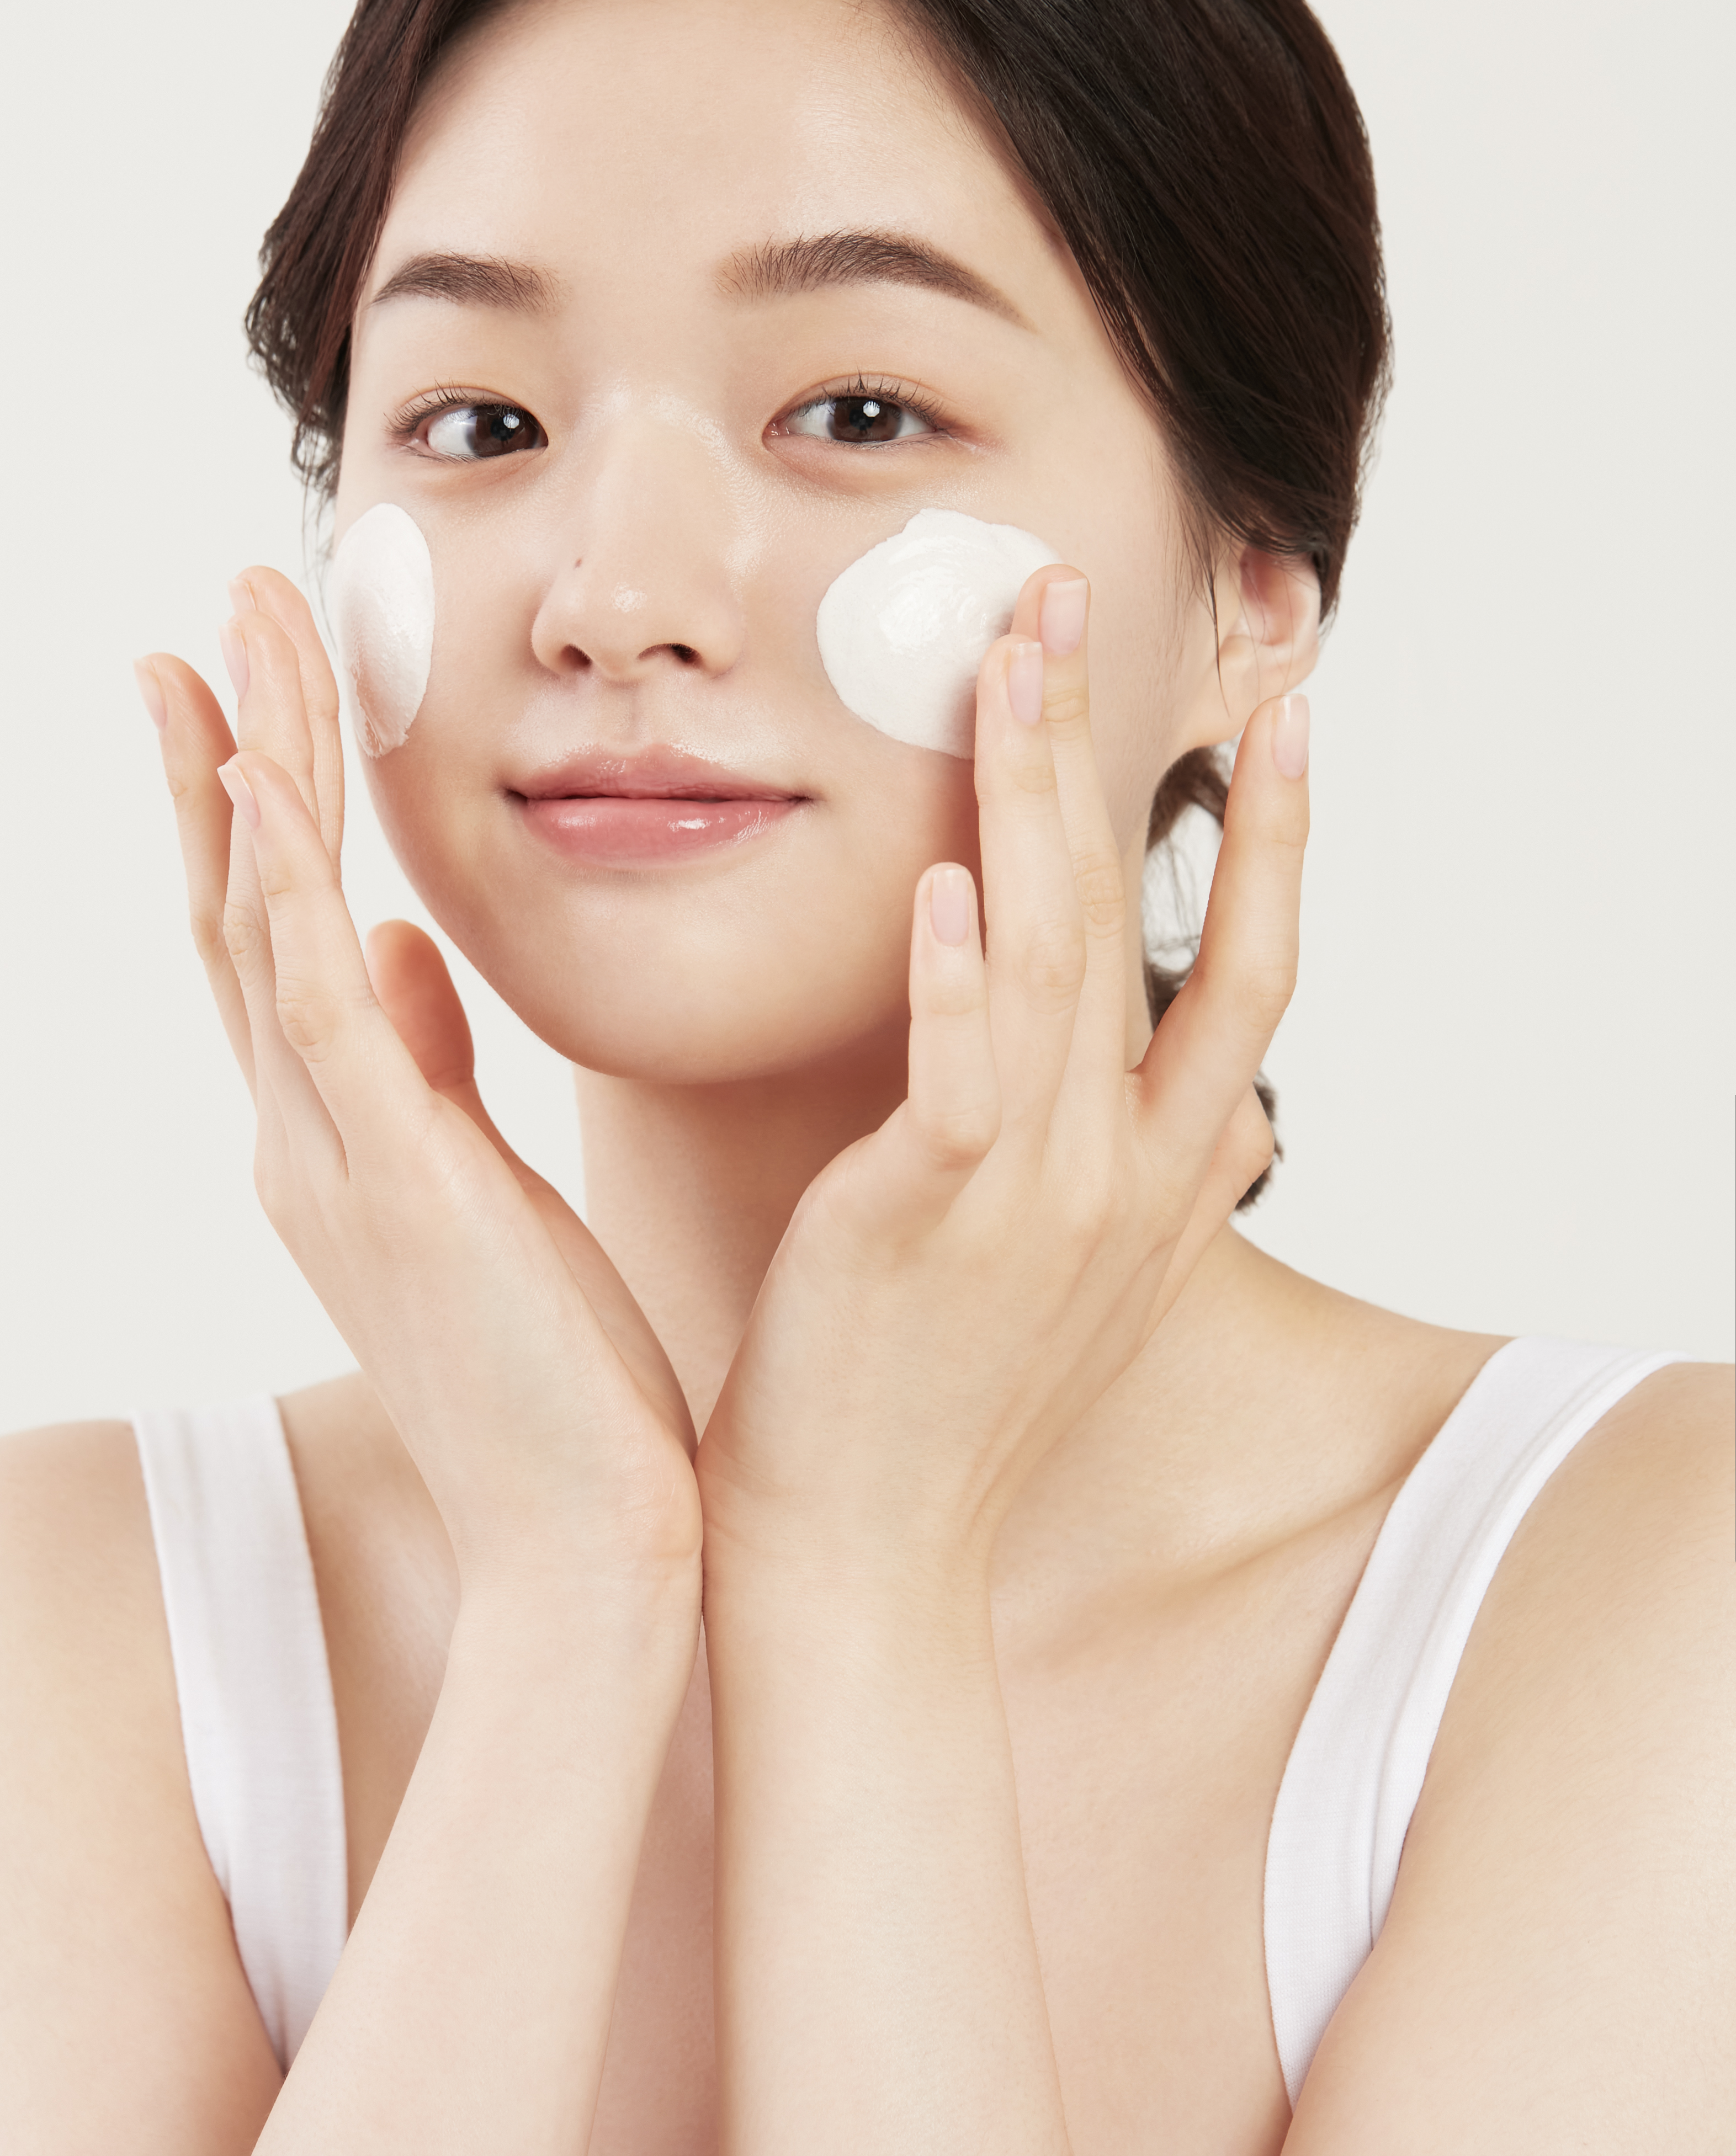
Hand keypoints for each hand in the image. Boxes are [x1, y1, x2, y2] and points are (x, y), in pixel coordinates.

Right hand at [136, 570, 700, 1603]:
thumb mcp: (473, 1189)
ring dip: (240, 778)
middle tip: (205, 619)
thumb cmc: (548, 1371)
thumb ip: (425, 1067)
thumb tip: (402, 951)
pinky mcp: (399, 1182)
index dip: (247, 811)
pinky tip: (256, 788)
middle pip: (240, 913)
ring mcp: (335, 1160)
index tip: (240, 688)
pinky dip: (278, 896)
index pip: (276, 940)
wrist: (578, 1536)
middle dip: (223, 757)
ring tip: (221, 640)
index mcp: (338, 1136)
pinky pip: (318, 1011)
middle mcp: (308, 1137)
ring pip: (261, 932)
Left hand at [697, 569, 1305, 1583]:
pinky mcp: (925, 1226)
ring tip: (1010, 658)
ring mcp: (1033, 1200)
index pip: (1252, 978)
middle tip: (1082, 597)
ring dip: (1032, 798)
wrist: (867, 1557)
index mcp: (1165, 1179)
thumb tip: (1200, 1093)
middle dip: (1118, 750)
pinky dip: (957, 979)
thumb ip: (1132, 1166)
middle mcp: (1123, 1176)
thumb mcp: (1078, 1276)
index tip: (1289, 716)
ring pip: (1053, 962)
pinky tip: (947, 876)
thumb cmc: (943, 1401)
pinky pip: (957, 1082)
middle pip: (1143, 925)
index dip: (1280, 840)